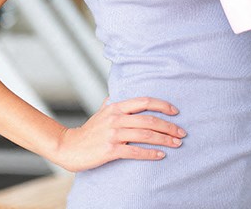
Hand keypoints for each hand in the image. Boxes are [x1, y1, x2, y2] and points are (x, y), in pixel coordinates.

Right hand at [53, 97, 185, 171]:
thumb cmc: (87, 131)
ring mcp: (113, 134)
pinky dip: (150, 153)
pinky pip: (135, 151)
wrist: (68, 147)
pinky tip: (160, 155)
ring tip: (176, 144)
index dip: (163, 105)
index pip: (144, 101)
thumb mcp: (100, 113)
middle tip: (182, 133)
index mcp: (116, 107)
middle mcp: (116, 118)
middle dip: (169, 126)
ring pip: (146, 135)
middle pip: (150, 120)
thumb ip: (111, 103)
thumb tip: (117, 94)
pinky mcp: (110, 150)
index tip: (176, 112)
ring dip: (164, 140)